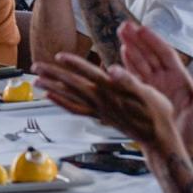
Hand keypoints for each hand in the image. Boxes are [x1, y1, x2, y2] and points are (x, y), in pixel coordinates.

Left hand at [33, 52, 183, 150]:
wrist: (157, 137)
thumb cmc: (156, 112)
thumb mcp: (148, 93)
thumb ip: (128, 80)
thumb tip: (113, 70)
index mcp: (113, 90)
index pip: (89, 74)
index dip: (74, 64)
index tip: (59, 56)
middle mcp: (101, 100)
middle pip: (73, 84)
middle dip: (54, 75)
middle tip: (36, 66)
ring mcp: (97, 109)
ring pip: (70, 96)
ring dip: (52, 87)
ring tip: (36, 80)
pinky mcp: (97, 116)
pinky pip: (75, 109)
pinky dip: (61, 102)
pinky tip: (50, 97)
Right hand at [118, 21, 192, 155]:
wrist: (187, 146)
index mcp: (179, 77)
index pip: (165, 54)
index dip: (153, 40)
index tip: (142, 28)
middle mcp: (166, 78)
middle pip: (149, 53)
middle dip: (137, 39)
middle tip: (124, 26)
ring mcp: (154, 85)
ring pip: (140, 62)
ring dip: (130, 47)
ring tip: (120, 34)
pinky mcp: (145, 93)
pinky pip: (135, 75)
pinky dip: (127, 64)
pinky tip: (120, 53)